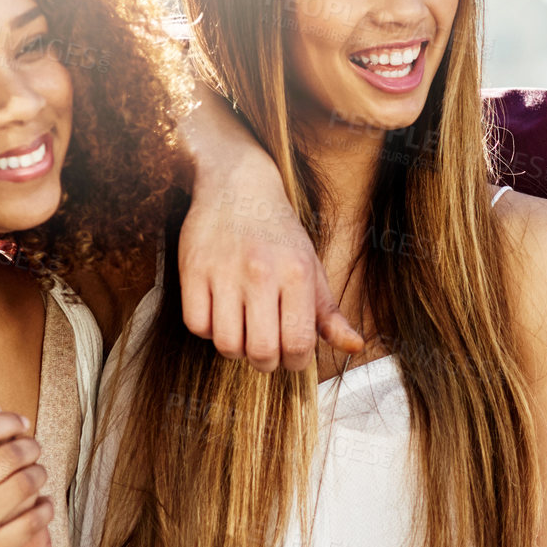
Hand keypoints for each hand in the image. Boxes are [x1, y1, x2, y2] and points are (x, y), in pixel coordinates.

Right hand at [0, 412, 53, 546]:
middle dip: (29, 448)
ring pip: (24, 484)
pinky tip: (43, 506)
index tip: (21, 424)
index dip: (8, 423)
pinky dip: (44, 509)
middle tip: (35, 449)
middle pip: (8, 456)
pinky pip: (31, 521)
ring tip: (39, 475)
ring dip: (39, 475)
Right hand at [179, 151, 362, 371]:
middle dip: (266, 362)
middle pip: (261, 353)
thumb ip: (329, 312)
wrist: (238, 184)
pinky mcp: (192, 270)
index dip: (295, 362)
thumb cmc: (278, 233)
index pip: (298, 345)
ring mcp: (224, 271)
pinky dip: (207, 329)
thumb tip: (354, 347)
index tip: (291, 354)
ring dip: (235, 348)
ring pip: (226, 344)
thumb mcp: (311, 267)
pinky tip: (219, 313)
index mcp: (297, 273)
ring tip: (242, 329)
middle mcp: (261, 272)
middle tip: (266, 347)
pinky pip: (196, 326)